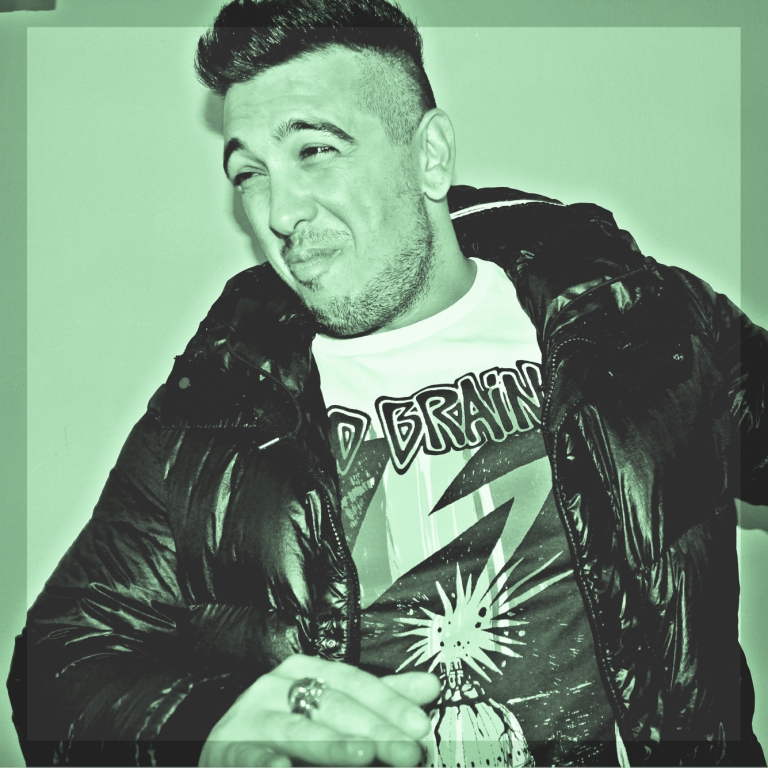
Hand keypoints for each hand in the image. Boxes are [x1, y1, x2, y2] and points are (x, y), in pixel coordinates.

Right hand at [198, 654, 440, 766]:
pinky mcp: (227, 748)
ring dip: (333, 745)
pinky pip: (254, 756)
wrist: (229, 753)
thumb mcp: (333, 713)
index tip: (421, 727)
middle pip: (333, 706)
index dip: (390, 704)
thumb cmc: (287, 730)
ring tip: (363, 757)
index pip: (355, 682)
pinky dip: (271, 763)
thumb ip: (380, 702)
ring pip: (298, 731)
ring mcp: (251, 716)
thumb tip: (431, 686)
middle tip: (407, 752)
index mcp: (305, 669)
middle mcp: (278, 685)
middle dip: (375, 731)